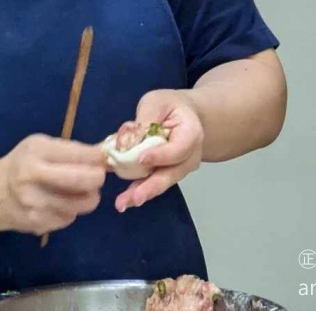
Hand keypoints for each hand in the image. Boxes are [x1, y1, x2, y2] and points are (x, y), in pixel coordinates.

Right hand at [0, 135, 106, 235]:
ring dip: (88, 198)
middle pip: (84, 180)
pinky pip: (70, 218)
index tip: (103, 159)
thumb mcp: (39, 146)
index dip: (98, 158)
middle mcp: (34, 176)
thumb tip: (102, 156)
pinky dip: (72, 211)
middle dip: (98, 179)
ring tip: (80, 192)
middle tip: (97, 178)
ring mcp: (36, 203)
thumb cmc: (21, 165)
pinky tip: (61, 204)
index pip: (79, 154)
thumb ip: (69, 150)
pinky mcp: (38, 223)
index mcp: (36, 152)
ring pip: (82, 204)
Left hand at [114, 89, 204, 212]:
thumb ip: (146, 118)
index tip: (142, 159)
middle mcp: (189, 157)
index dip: (161, 155)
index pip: (178, 149)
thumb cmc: (171, 107)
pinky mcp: (165, 176)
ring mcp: (179, 169)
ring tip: (123, 203)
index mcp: (192, 134)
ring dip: (142, 193)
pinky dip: (137, 191)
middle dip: (152, 187)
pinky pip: (152, 184)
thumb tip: (128, 138)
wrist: (185, 117)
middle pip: (172, 174)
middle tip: (135, 197)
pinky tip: (124, 200)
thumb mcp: (157, 102)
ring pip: (161, 183)